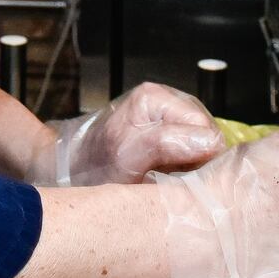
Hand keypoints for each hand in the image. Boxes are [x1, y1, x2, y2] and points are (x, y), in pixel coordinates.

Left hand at [28, 82, 225, 186]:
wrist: (67, 171)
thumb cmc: (91, 167)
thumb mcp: (126, 158)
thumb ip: (166, 144)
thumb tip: (211, 143)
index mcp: (154, 98)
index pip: (206, 130)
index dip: (201, 160)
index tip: (180, 178)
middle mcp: (164, 99)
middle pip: (206, 135)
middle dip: (195, 161)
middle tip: (167, 179)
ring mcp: (166, 113)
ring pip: (200, 144)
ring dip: (188, 164)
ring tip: (161, 175)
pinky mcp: (166, 128)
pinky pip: (189, 148)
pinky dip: (181, 164)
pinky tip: (161, 172)